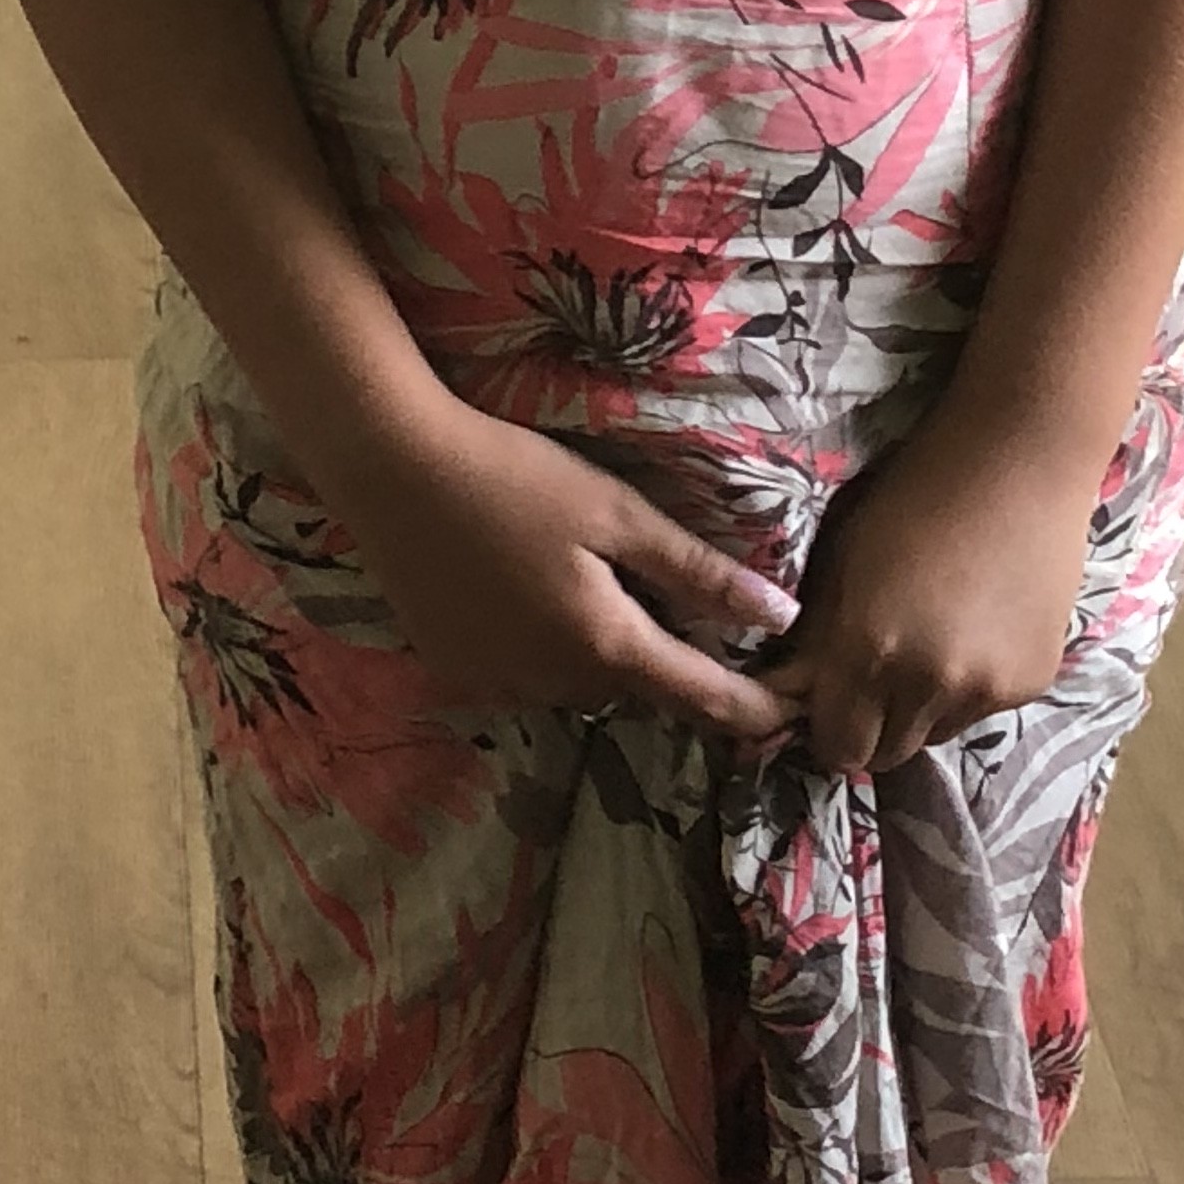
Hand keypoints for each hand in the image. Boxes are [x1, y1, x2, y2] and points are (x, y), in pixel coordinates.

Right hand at [327, 391, 799, 744]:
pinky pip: (527, 677)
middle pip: (636, 689)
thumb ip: (698, 572)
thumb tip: (781, 616)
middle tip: (681, 607)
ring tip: (597, 588)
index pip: (699, 698)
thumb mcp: (618, 513)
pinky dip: (547, 650)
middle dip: (665, 662)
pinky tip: (531, 593)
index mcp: (605, 646)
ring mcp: (498, 685)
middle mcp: (554, 685)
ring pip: (579, 685)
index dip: (750, 710)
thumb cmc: (516, 478)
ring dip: (602, 655)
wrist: (392, 469)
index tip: (791, 713)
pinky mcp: (456, 672)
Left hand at [758, 402, 1099, 772]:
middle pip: (885, 755)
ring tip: (933, 642)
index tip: (831, 702)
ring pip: (935, 734)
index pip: (836, 747)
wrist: (1019, 458)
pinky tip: (979, 628)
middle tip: (876, 677)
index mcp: (867, 649)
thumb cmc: (915, 491)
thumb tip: (797, 692)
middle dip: (872, 727)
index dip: (829, 727)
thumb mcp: (844, 560)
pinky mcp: (1033, 682)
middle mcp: (926, 684)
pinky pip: (983, 710)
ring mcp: (986, 690)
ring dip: (923, 709)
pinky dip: (972, 687)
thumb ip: (822, 638)